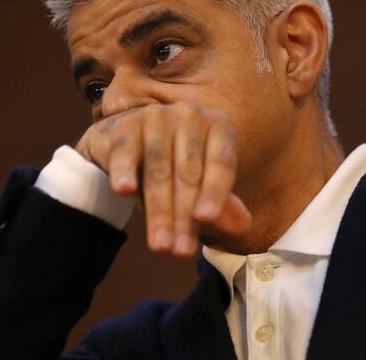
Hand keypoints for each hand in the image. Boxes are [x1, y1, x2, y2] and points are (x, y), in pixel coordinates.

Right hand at [75, 102, 251, 256]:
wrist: (130, 146)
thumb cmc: (177, 167)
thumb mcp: (203, 186)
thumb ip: (223, 206)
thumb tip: (242, 227)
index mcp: (219, 126)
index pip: (222, 162)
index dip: (215, 192)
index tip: (207, 219)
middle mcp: (190, 115)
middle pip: (189, 173)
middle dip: (183, 216)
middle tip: (179, 251)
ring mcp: (157, 117)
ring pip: (159, 170)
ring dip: (158, 211)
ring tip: (160, 245)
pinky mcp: (126, 125)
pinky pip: (126, 152)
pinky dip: (124, 171)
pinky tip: (123, 190)